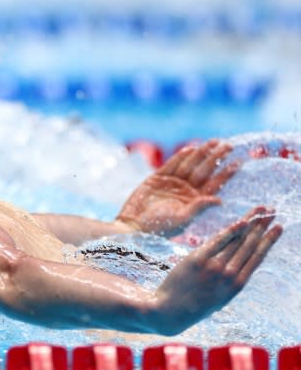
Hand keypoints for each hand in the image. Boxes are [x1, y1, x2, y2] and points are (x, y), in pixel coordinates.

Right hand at [117, 140, 237, 235]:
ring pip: (190, 165)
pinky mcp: (157, 178)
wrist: (132, 226)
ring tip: (213, 142)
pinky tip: (191, 148)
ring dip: (201, 153)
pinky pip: (171, 165)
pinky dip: (180, 157)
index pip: (214, 184)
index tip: (238, 162)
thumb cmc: (158, 228)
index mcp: (195, 201)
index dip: (226, 173)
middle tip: (228, 146)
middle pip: (204, 171)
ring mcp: (172, 183)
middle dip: (216, 158)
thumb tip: (220, 201)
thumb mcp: (181, 219)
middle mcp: (186, 191)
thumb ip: (199, 208)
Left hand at [152, 206, 281, 334]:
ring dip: (251, 223)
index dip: (268, 241)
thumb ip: (231, 279)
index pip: (257, 257)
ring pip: (237, 241)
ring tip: (262, 210)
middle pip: (250, 245)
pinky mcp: (198, 260)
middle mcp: (229, 275)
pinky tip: (242, 221)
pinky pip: (217, 242)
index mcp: (237, 285)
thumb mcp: (220, 297)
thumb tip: (239, 262)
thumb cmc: (194, 305)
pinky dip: (231, 230)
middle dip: (263, 226)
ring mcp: (214, 267)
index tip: (278, 228)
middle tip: (273, 212)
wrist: (170, 311)